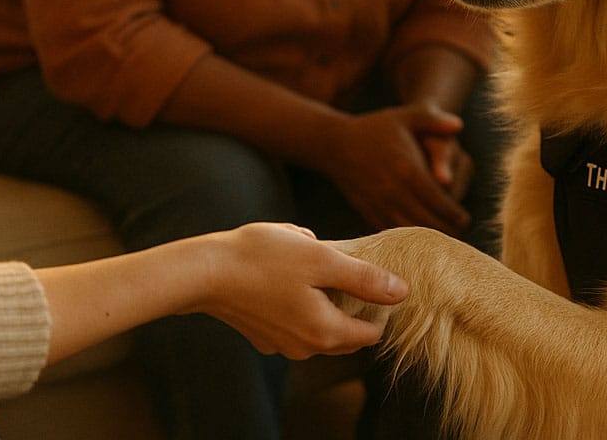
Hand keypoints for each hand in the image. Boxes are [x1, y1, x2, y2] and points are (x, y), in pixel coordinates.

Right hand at [192, 223, 407, 358]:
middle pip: (345, 333)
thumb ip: (364, 279)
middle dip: (350, 303)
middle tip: (342, 268)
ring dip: (322, 299)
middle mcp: (304, 347)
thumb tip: (401, 292)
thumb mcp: (322, 260)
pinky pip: (292, 320)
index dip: (379, 307)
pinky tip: (283, 273)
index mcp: (325, 332)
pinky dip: (297, 301)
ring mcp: (280, 343)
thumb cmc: (263, 259)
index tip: (372, 279)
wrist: (205, 271)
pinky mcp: (261, 334)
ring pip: (318, 324)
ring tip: (307, 264)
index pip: (371, 334)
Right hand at [323, 104, 471, 233]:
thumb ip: (434, 120)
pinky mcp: (369, 213)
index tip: (466, 220)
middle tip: (460, 235)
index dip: (457, 216)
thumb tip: (459, 125)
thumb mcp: (405, 116)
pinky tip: (418, 240)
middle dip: (447, 232)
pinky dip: (407, 239)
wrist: (336, 145)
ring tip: (443, 241)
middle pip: (428, 223)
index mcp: (408, 170)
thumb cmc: (376, 129)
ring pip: (410, 233)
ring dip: (428, 240)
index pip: (440, 203)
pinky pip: (392, 233)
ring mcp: (380, 205)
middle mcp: (394, 191)